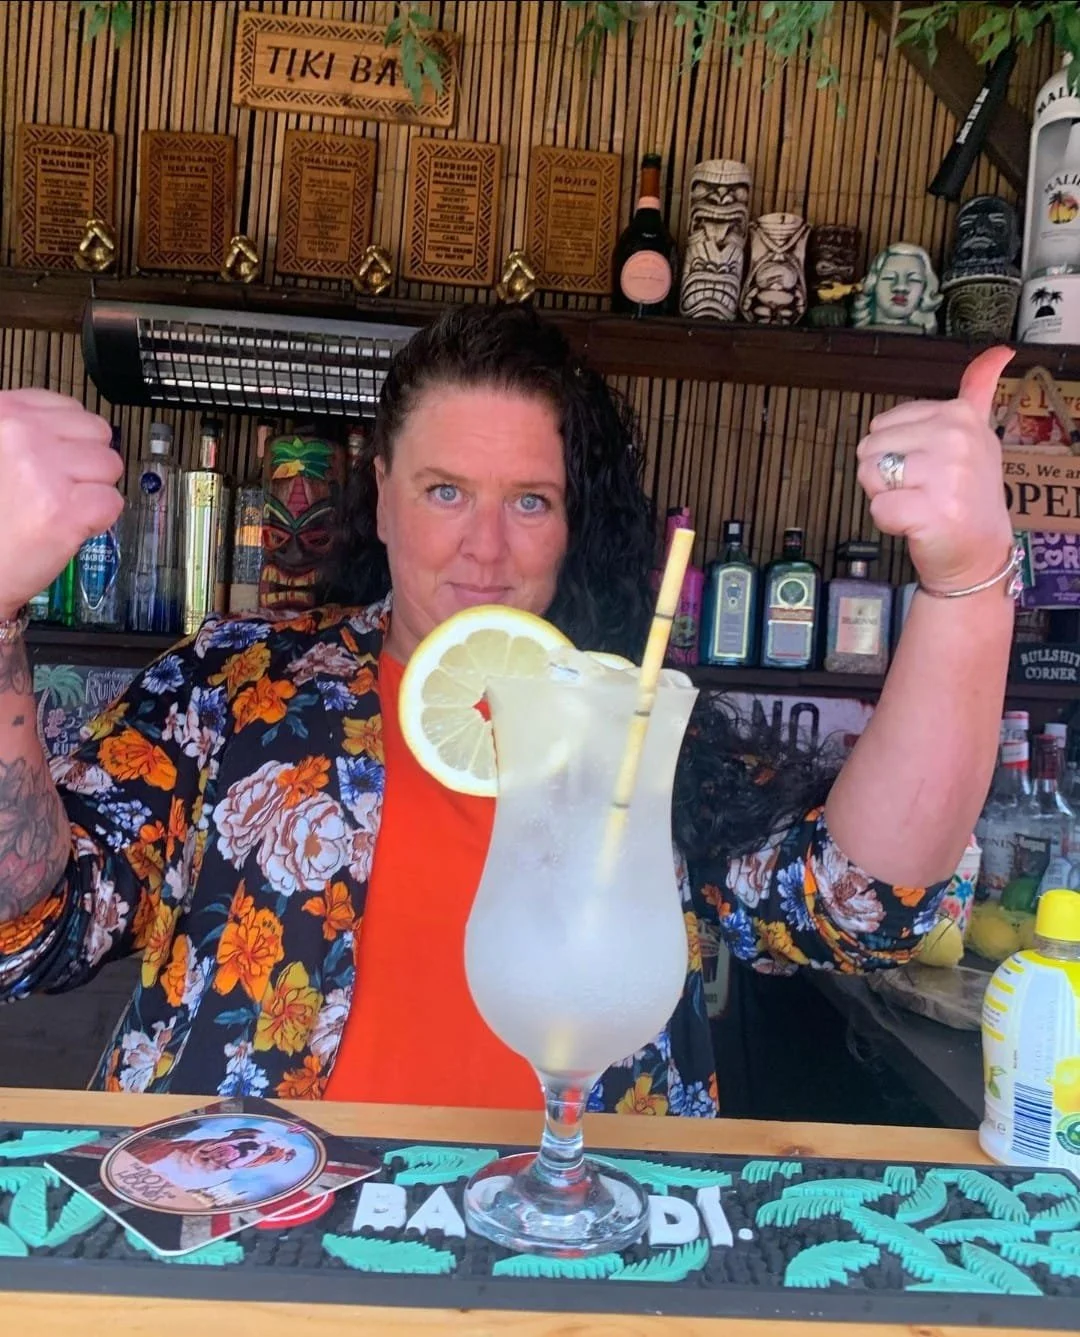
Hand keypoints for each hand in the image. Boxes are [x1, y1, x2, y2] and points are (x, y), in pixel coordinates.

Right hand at [0, 389, 121, 618]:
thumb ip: (24, 433)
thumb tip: (69, 429)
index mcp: (2, 412)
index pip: (67, 408)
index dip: (71, 441)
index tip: (57, 461)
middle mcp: (21, 434)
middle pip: (97, 433)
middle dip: (87, 463)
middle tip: (59, 489)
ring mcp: (44, 469)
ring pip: (109, 466)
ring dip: (92, 491)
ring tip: (58, 509)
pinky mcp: (65, 509)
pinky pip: (112, 502)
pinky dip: (97, 520)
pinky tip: (67, 527)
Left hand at [856, 345, 1015, 591]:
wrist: (979, 553)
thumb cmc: (966, 494)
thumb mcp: (976, 435)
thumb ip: (978, 391)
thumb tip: (999, 350)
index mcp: (961, 415)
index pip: (884, 423)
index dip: (895, 450)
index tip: (929, 467)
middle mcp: (957, 439)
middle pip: (870, 446)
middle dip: (885, 473)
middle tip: (921, 490)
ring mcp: (947, 475)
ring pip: (869, 474)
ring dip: (884, 496)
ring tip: (918, 505)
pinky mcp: (932, 511)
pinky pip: (877, 507)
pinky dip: (887, 521)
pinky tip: (915, 524)